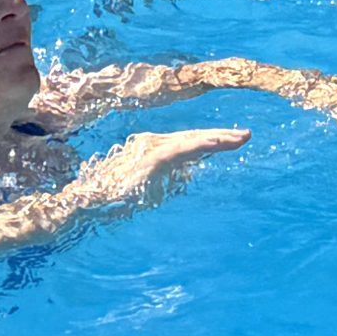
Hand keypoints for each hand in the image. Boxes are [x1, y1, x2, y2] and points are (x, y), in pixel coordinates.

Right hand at [68, 126, 248, 212]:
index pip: (191, 141)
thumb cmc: (115, 197)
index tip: (236, 139)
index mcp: (156, 147)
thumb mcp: (149, 186)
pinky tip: (216, 144)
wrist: (90, 200)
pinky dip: (199, 145)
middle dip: (222, 135)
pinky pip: (180, 149)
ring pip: (192, 140)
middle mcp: (155, 142)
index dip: (214, 139)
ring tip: (240, 139)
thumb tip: (186, 173)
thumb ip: (167, 177)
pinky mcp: (151, 158)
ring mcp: (152, 147)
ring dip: (217, 138)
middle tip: (247, 135)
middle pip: (195, 136)